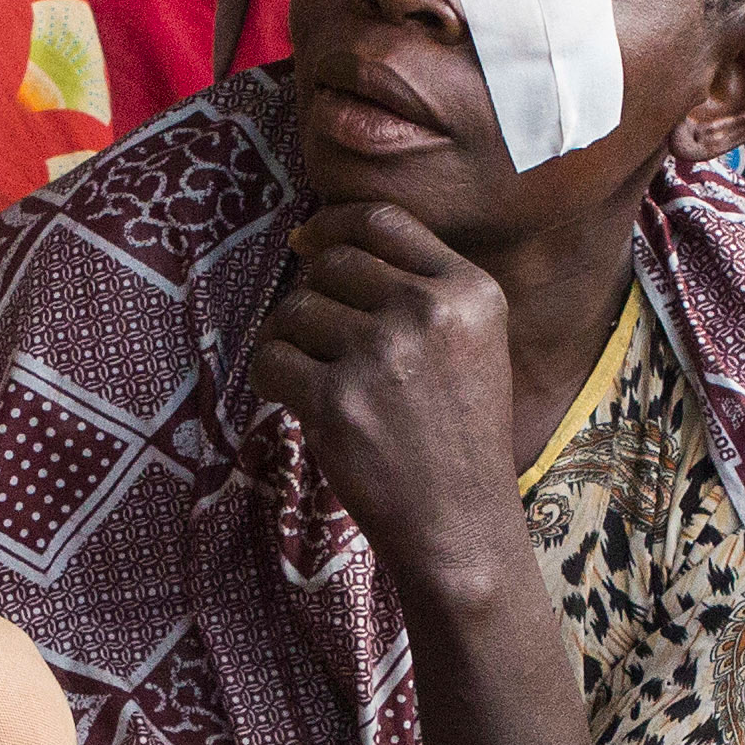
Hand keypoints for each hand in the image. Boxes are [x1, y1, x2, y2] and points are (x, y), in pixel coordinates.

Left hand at [250, 199, 526, 578]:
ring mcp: (381, 356)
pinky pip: (271, 359)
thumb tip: (315, 241)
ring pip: (295, 310)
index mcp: (471, 291)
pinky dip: (274, 378)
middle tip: (325, 341)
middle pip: (331, 265)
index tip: (308, 243)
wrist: (461, 523)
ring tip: (320, 377)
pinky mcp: (336, 401)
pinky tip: (302, 401)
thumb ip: (419, 287)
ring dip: (293, 340)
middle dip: (314, 296)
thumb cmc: (459, 433)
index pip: (382, 221)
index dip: (333, 225)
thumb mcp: (473, 343)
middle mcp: (429, 313)